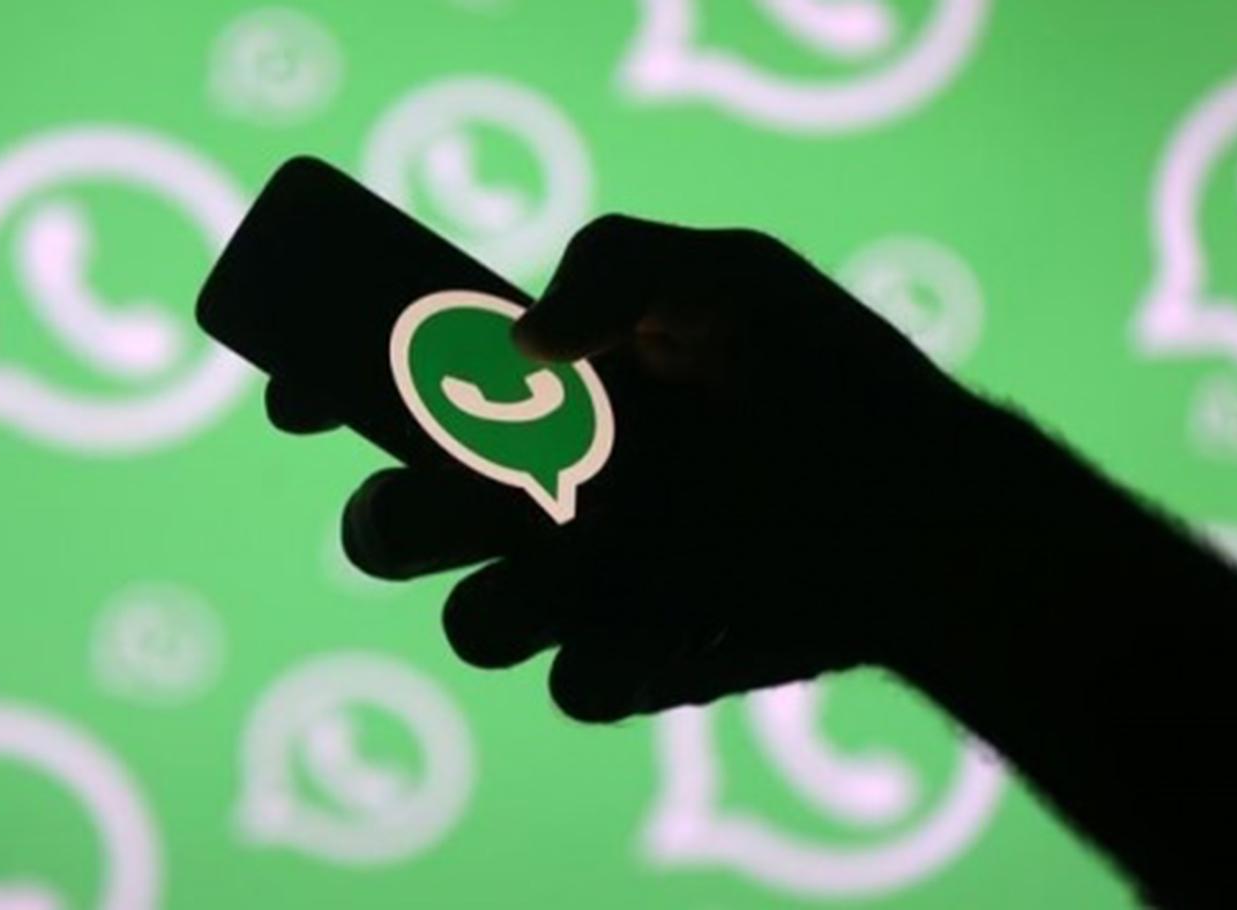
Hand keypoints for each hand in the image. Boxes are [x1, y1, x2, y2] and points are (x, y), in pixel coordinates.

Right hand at [267, 215, 993, 721]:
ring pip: (467, 622)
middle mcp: (545, 495)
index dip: (326, 387)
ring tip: (600, 547)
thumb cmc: (832, 374)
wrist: (934, 501)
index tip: (302, 396)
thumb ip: (615, 263)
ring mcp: (588, 586)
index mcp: (544, 399)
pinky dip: (609, 651)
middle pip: (394, 526)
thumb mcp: (728, 273)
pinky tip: (680, 607)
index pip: (397, 396)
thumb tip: (519, 340)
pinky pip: (574, 682)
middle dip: (399, 516)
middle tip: (491, 485)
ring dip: (505, 594)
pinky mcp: (644, 658)